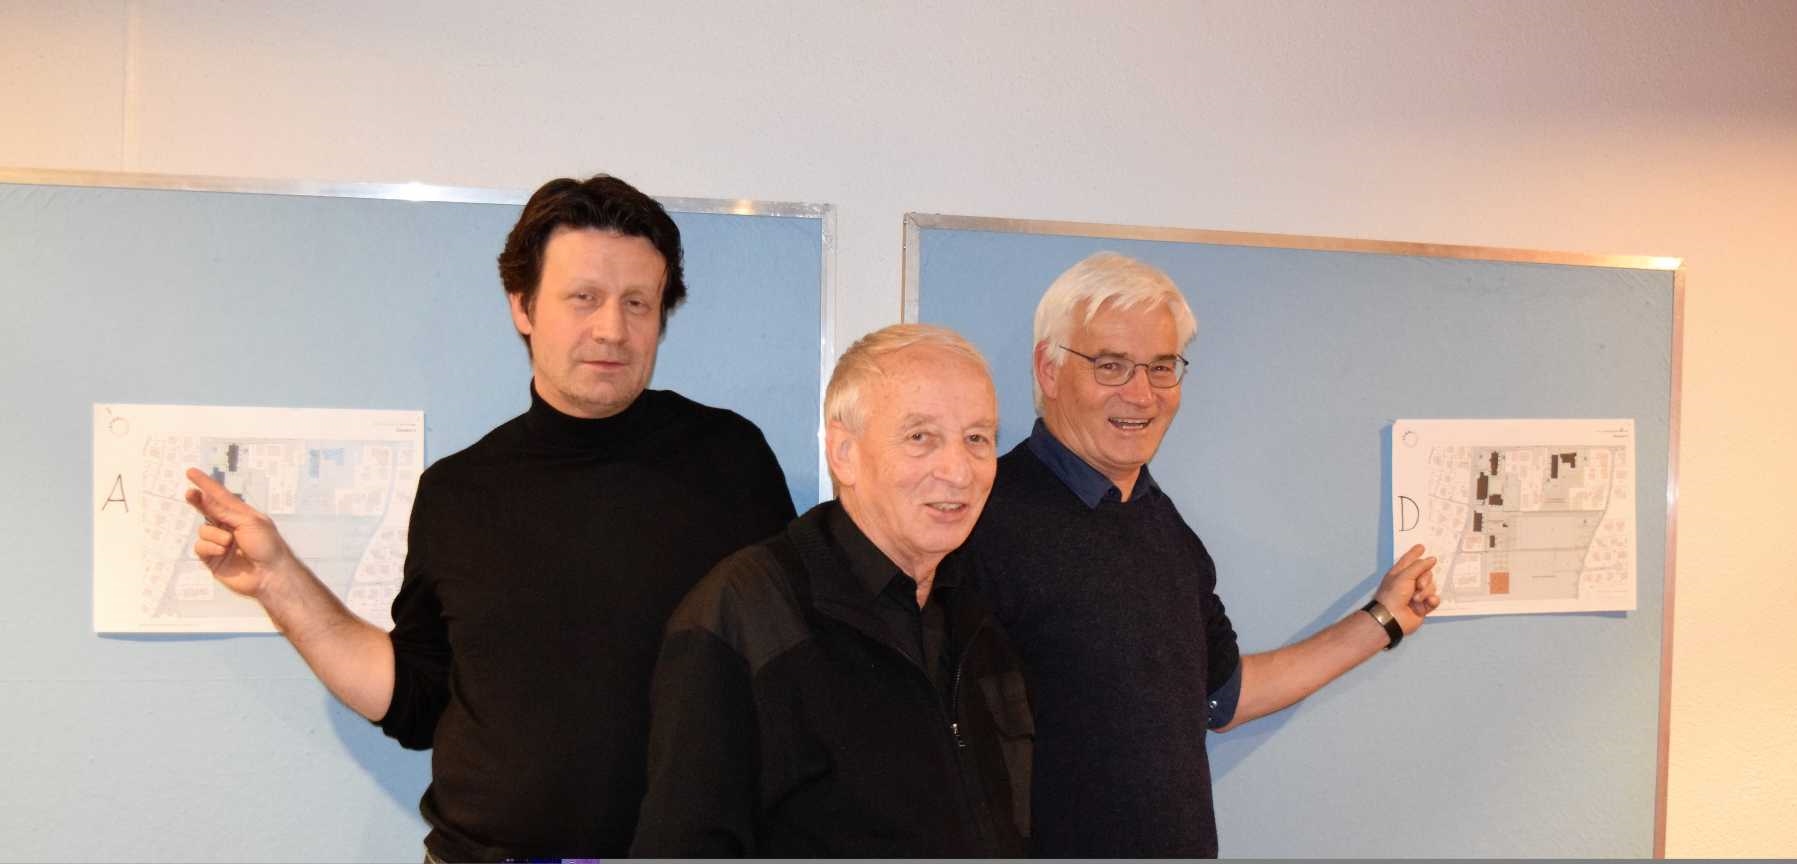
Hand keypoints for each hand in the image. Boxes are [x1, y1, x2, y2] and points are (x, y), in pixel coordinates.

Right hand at [183, 467, 299, 599]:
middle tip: (190, 494)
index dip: (206, 484)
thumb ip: (224, 511)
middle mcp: (228, 526)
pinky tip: (223, 551)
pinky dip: (210, 547)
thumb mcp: (249, 522)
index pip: (220, 496)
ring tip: (230, 543)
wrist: (269, 574)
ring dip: (215, 534)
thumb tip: (205, 497)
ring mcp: (219, 542)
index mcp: (241, 514)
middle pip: (207, 509)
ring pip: (203, 530)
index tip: (191, 472)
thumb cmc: (267, 545)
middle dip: (198, 501)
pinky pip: (200, 546)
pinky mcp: (212, 558)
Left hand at [1374, 544, 1440, 634]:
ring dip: (1426, 592)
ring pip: (1431, 587)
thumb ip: (1419, 566)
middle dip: (1425, 579)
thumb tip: (1432, 559)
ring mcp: (1416, 595)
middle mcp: (1408, 583)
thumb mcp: (1404, 576)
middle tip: (1418, 585)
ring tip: (1416, 599)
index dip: (1415, 553)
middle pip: (1426, 574)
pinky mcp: (1423, 607)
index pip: (1409, 560)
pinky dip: (1432, 600)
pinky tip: (1428, 603)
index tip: (1421, 547)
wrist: (1392, 618)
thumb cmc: (1393, 595)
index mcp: (1399, 574)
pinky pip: (1434, 600)